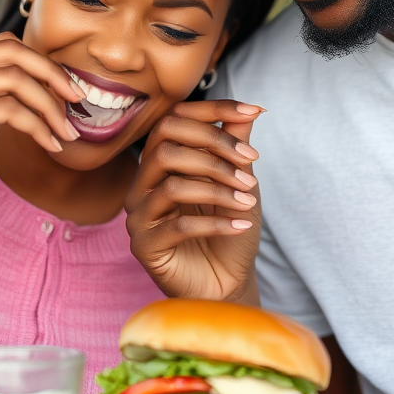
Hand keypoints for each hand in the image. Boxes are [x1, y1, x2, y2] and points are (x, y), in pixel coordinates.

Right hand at [0, 33, 84, 214]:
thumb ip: (0, 89)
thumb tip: (49, 79)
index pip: (7, 45)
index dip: (44, 63)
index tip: (69, 87)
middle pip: (14, 53)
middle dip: (54, 74)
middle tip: (78, 99)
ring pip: (17, 81)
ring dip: (51, 107)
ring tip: (67, 131)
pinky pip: (12, 111)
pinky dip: (39, 127)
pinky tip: (51, 145)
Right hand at [125, 99, 263, 302]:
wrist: (226, 283)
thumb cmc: (229, 230)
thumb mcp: (239, 183)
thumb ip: (237, 146)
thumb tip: (250, 110)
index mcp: (161, 162)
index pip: (175, 119)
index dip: (213, 110)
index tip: (254, 110)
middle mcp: (143, 183)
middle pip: (166, 143)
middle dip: (214, 149)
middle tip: (251, 168)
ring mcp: (139, 214)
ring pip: (172, 184)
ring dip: (218, 188)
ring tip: (249, 202)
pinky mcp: (145, 246)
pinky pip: (179, 226)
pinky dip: (216, 223)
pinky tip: (241, 226)